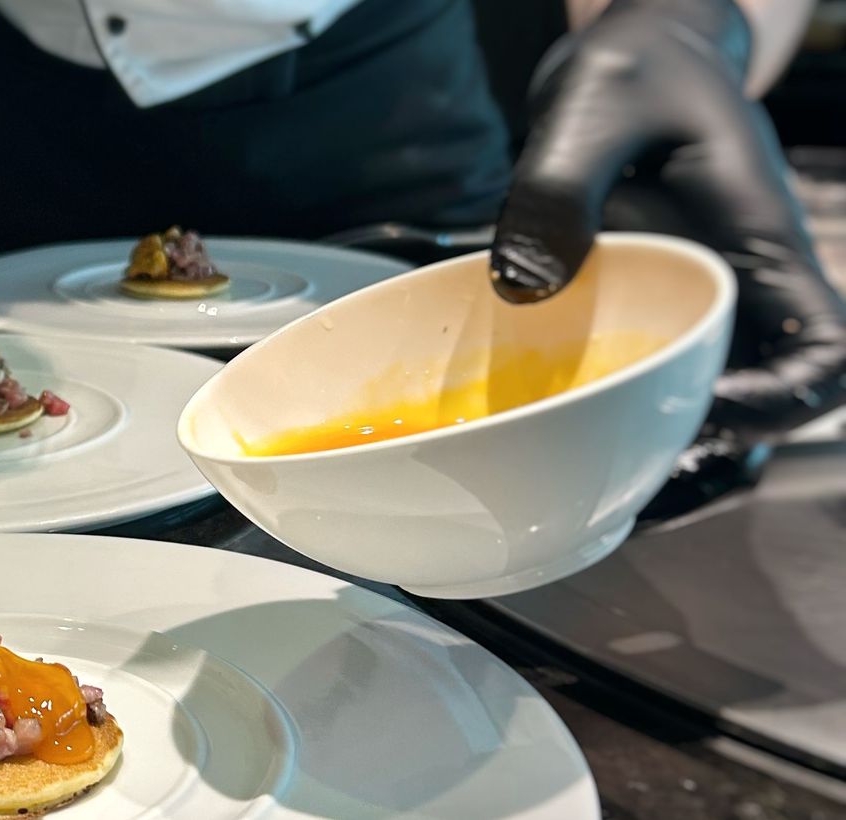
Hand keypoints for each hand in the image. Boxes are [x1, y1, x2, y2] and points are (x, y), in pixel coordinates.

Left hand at [489, 0, 845, 520]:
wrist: (636, 51)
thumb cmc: (633, 70)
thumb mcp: (590, 109)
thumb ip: (560, 191)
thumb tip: (525, 283)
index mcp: (758, 246)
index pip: (822, 354)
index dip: (778, 403)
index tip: (703, 412)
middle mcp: (739, 285)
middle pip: (767, 398)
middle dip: (707, 441)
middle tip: (618, 453)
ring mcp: (699, 295)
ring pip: (709, 392)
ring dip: (658, 431)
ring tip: (583, 451)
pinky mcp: (652, 298)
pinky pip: (650, 365)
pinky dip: (613, 398)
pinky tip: (551, 409)